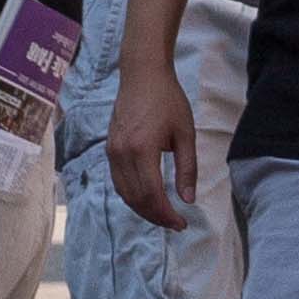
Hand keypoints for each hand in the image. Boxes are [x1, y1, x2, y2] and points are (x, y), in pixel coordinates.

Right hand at [108, 67, 195, 232]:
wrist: (142, 74)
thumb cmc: (168, 100)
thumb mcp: (185, 134)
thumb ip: (187, 169)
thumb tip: (188, 200)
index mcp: (142, 150)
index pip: (152, 195)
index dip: (166, 215)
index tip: (182, 224)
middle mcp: (122, 153)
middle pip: (136, 198)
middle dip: (156, 216)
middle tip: (175, 223)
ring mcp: (112, 151)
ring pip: (124, 193)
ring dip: (142, 209)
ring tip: (162, 214)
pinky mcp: (110, 148)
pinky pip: (118, 181)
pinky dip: (131, 196)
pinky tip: (146, 197)